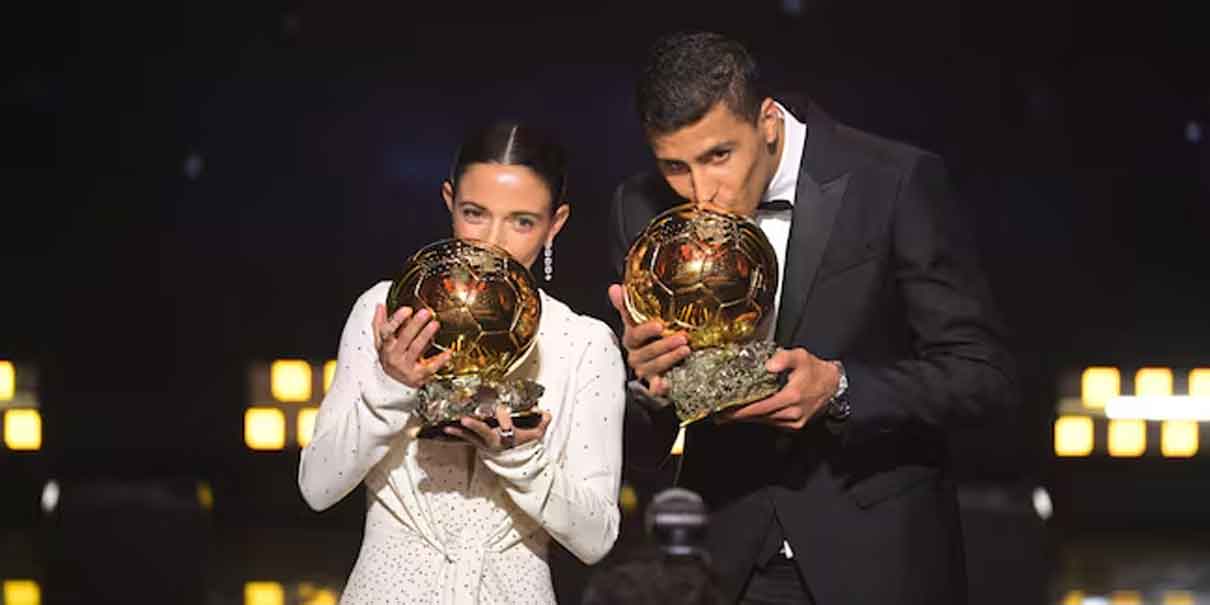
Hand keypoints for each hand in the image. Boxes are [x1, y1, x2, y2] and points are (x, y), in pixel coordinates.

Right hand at [372, 304, 451, 387]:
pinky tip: (448, 352)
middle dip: (415, 324)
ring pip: (416, 349)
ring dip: (425, 336)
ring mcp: (406, 366)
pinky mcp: (418, 375)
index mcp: (386, 345)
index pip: (387, 331)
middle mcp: (394, 355)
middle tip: (425, 313)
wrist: (392, 384)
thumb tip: (380, 306)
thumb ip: (380, 323)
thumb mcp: (381, 342)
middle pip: (404, 338)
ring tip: (434, 324)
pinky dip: (440, 360)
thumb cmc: (390, 358)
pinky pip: (430, 367)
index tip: (407, 309)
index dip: (397, 320)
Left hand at [444, 405, 551, 450]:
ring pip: (471, 435)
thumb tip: (545, 413)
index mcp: (508, 435)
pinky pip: (466, 438)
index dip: (504, 419)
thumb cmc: (525, 445)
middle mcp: (495, 439)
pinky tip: (447, 428)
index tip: (503, 416)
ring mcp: (485, 442)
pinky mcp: (479, 443)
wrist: (517, 461)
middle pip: (484, 431)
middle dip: (475, 425)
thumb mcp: (536, 434)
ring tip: (448, 426)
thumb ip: (542, 421)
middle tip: (465, 419)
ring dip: (460, 430)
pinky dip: (457, 433)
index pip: (506, 424)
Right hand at [607, 284, 690, 396]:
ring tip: (685, 350)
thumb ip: (627, 305)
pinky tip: (665, 384)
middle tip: (682, 338)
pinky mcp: (654, 382)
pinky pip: (653, 388)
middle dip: (664, 345)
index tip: (659, 325)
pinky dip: (658, 387)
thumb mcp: (637, 321)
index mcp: (632, 340)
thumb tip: (615, 288)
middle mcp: (636, 356)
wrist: (656, 359)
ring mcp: (645, 370)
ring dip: (669, 359)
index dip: (646, 331)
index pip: (634, 335)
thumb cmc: (647, 338)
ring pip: (654, 367)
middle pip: (646, 353)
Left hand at [716, 347, 839, 430]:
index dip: (741, 411)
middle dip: (739, 416)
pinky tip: (749, 413)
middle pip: (759, 417)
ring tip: (729, 414)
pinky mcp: (795, 425)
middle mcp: (792, 412)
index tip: (724, 411)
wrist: (833, 385)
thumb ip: (783, 358)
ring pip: (765, 421)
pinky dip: (760, 418)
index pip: (760, 408)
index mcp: (791, 397)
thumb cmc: (814, 370)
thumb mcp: (800, 356)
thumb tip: (768, 365)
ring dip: (748, 418)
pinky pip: (772, 422)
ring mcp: (794, 421)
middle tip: (719, 414)